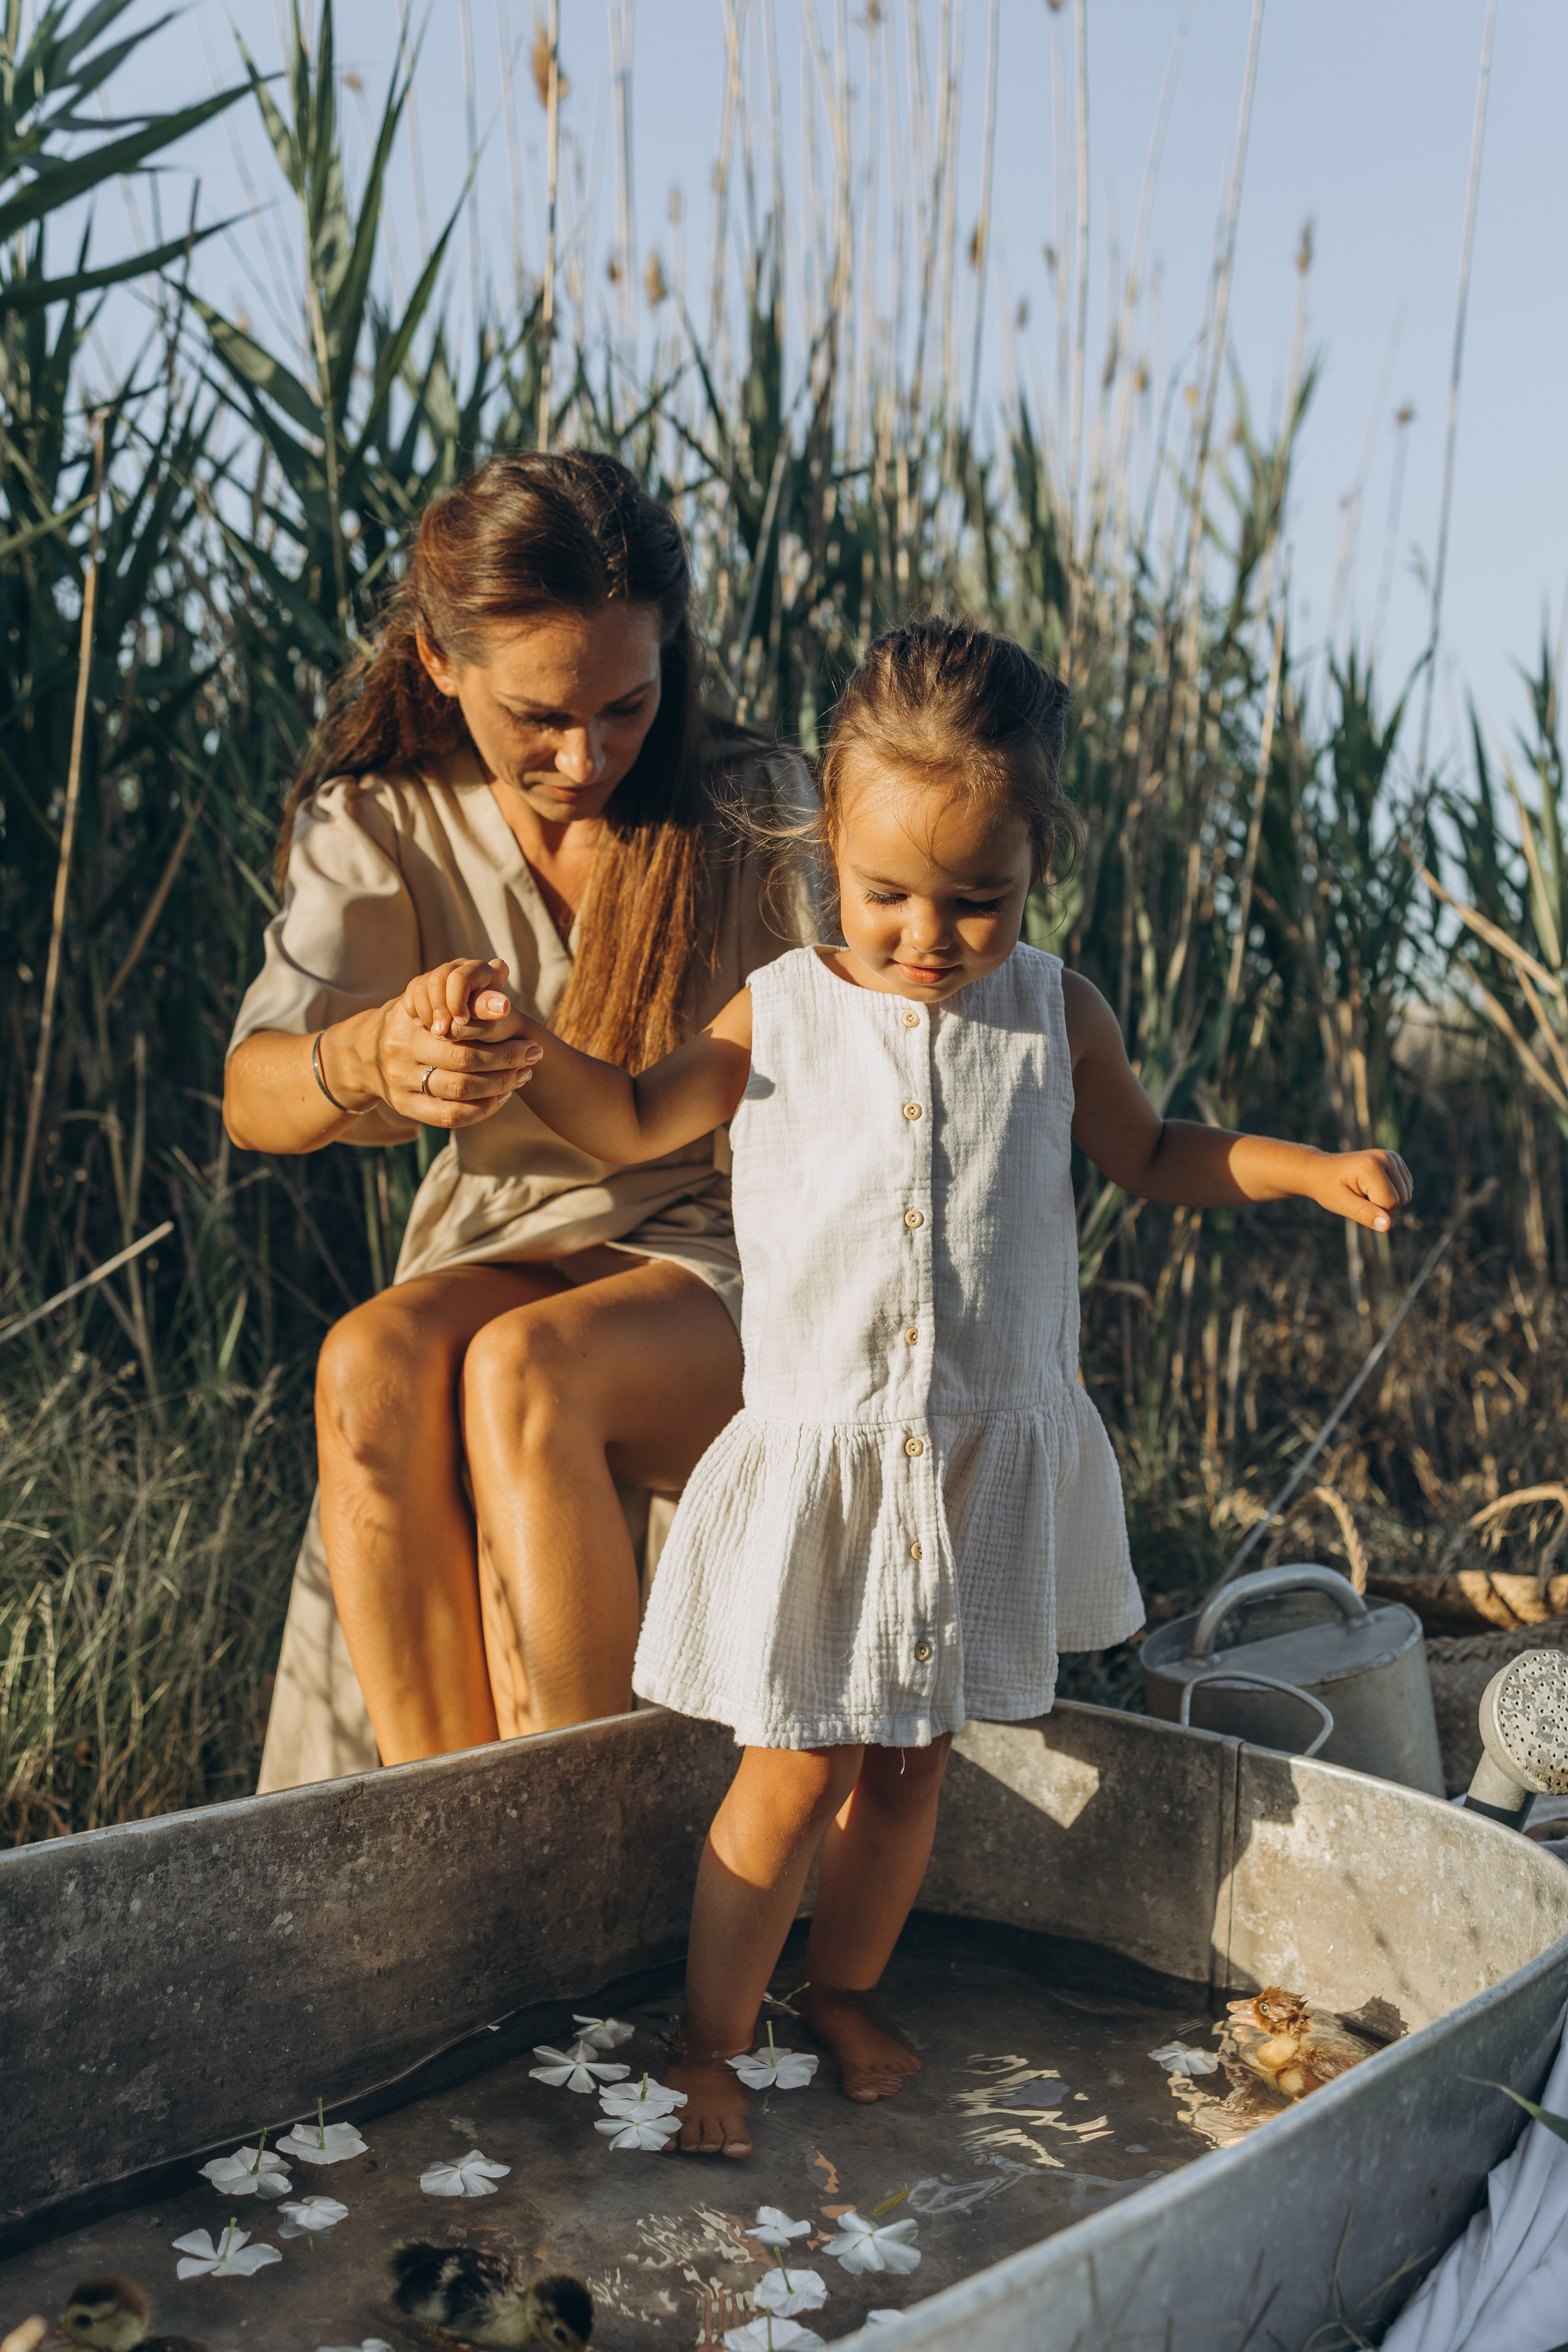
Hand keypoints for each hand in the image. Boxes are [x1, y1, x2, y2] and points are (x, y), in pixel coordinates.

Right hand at [331, 958, 541, 1128]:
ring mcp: (400, 1084)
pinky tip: (502, 1096)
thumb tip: (501, 965)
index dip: (494, 1028)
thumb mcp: (430, 995)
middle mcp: (401, 1053)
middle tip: (534, 1053)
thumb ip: (466, 984)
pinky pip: (450, 1117)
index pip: (459, 1030)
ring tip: (524, 1073)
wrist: (365, 1053)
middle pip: (463, 1063)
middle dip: (506, 1059)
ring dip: (500, 1085)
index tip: (522, 1026)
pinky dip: (482, 1109)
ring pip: (460, 1093)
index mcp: (409, 1021)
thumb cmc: (413, 1019)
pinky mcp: (405, 1108)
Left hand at [1312, 1146, 1412, 1231]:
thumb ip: (1365, 1215)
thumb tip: (1387, 1226)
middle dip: (1382, 1206)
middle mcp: (1386, 1157)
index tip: (1355, 1201)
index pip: (1390, 1202)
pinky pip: (1405, 1188)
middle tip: (1358, 1197)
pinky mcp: (1395, 1160)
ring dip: (1387, 1200)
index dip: (1374, 1211)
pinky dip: (1391, 1193)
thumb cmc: (1328, 1188)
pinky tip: (1372, 1187)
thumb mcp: (1342, 1204)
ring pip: (1406, 1194)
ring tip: (1364, 1191)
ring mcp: (1392, 1157)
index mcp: (1371, 1166)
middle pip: (1402, 1198)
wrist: (1320, 1170)